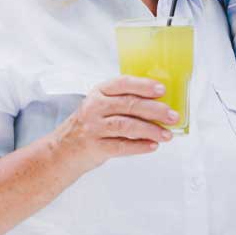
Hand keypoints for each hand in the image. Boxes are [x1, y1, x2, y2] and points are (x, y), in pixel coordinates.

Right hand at [50, 76, 175, 175]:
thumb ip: (123, 102)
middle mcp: (94, 107)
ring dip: (150, 130)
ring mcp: (93, 127)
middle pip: (129, 105)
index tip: (161, 90)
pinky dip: (139, 146)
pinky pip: (121, 146)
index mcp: (99, 92)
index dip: (143, 86)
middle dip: (154, 110)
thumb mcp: (100, 106)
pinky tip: (152, 146)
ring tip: (167, 134)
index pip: (122, 84)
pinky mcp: (95, 147)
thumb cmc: (89, 125)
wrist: (62, 150)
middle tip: (172, 116)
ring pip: (126, 126)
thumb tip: (159, 105)